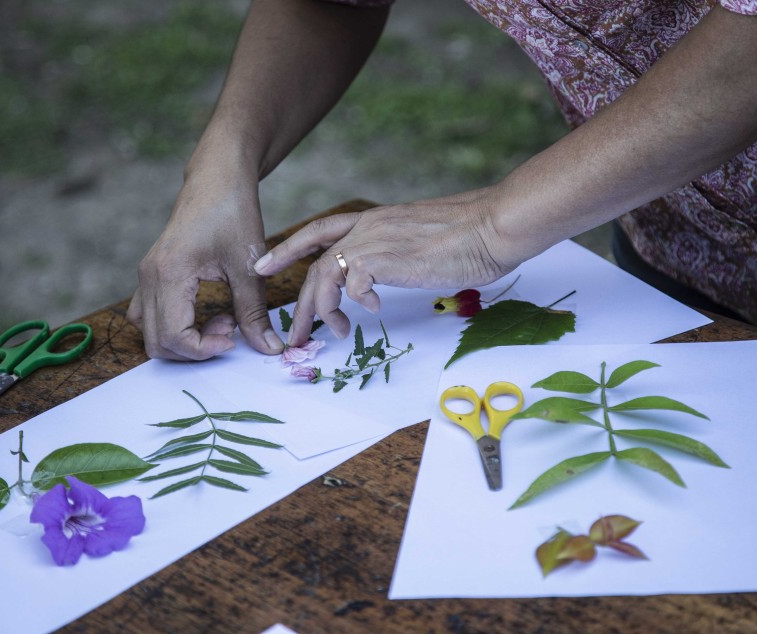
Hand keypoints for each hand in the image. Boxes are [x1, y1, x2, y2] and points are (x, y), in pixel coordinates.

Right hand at [127, 178, 285, 359]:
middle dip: (195, 348)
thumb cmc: (233, 212)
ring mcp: (147, 275)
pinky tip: (206, 311)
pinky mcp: (153, 273)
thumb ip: (255, 312)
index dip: (204, 349)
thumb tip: (269, 349)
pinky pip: (151, 314)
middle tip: (230, 328)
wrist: (218, 177)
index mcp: (169, 274)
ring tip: (221, 318)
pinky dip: (175, 325)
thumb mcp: (249, 265)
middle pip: (157, 342)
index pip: (173, 337)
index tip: (233, 338)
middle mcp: (149, 276)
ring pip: (150, 331)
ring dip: (183, 339)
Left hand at [253, 189, 525, 346]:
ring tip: (336, 334)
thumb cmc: (470, 234)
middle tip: (292, 334)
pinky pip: (353, 286)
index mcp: (374, 220)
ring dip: (322, 311)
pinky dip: (358, 302)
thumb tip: (394, 270)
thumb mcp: (421, 238)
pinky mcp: (385, 258)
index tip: (263, 264)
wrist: (493, 225)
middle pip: (314, 264)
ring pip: (324, 277)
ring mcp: (373, 241)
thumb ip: (398, 250)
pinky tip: (376, 310)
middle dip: (299, 303)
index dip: (288, 248)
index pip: (319, 231)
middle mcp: (367, 227)